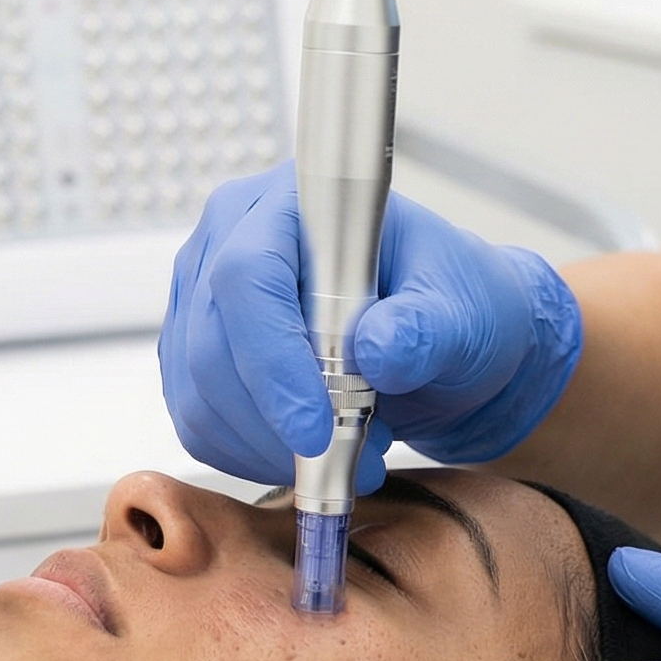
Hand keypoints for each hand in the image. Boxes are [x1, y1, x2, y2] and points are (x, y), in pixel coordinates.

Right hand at [157, 164, 582, 486]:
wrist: (444, 342)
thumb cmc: (454, 306)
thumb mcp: (464, 313)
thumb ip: (426, 329)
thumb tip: (376, 350)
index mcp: (293, 204)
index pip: (249, 276)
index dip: (274, 360)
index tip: (317, 429)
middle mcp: (231, 241)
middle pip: (212, 345)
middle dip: (277, 422)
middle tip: (356, 454)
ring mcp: (203, 299)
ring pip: (200, 397)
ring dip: (270, 448)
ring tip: (351, 447)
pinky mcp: (196, 355)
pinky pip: (201, 424)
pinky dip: (253, 456)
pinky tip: (313, 451)